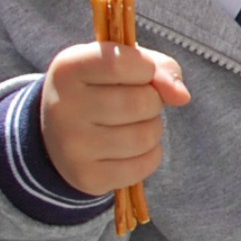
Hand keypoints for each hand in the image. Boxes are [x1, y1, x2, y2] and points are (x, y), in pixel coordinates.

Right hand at [40, 41, 190, 198]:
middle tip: (138, 103)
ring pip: (146, 136)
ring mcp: (72, 146)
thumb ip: (159, 69)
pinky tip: (131, 147)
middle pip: (141, 103)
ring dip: (153, 128)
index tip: (140, 73)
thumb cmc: (101, 88)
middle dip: (153, 102)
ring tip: (134, 124)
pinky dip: (150, 154)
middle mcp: (63, 107)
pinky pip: (145, 164)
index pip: (121, 64)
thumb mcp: (123, 64)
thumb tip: (182, 96)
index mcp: (68, 69)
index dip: (145, 68)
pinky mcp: (86, 177)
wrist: (59, 134)